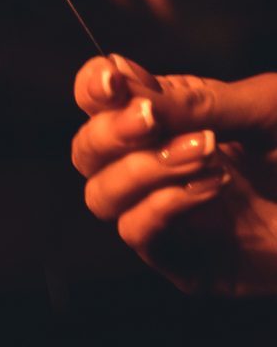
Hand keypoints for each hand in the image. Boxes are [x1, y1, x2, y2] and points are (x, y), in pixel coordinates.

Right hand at [73, 53, 276, 295]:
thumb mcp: (265, 107)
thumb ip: (196, 101)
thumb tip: (125, 85)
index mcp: (170, 120)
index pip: (98, 99)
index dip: (93, 88)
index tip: (115, 82)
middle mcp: (158, 167)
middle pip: (87, 150)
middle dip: (111, 132)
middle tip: (154, 119)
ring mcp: (172, 218)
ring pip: (102, 196)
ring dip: (140, 171)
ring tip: (204, 156)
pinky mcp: (189, 263)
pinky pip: (140, 236)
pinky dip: (163, 208)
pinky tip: (211, 188)